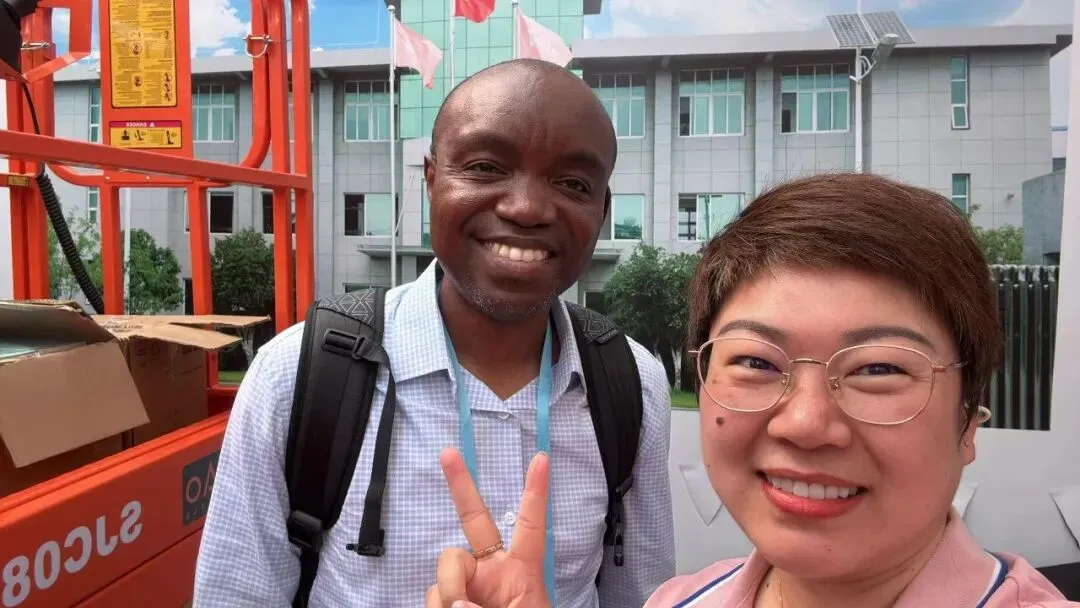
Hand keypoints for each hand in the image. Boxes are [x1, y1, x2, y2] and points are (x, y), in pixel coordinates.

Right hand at [426, 448, 553, 607]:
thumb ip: (485, 606)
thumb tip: (455, 602)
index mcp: (523, 574)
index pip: (531, 526)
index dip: (536, 493)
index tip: (542, 459)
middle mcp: (493, 573)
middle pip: (475, 521)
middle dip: (461, 485)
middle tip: (448, 453)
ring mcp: (467, 588)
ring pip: (446, 567)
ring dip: (449, 590)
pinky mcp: (447, 604)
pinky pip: (433, 597)